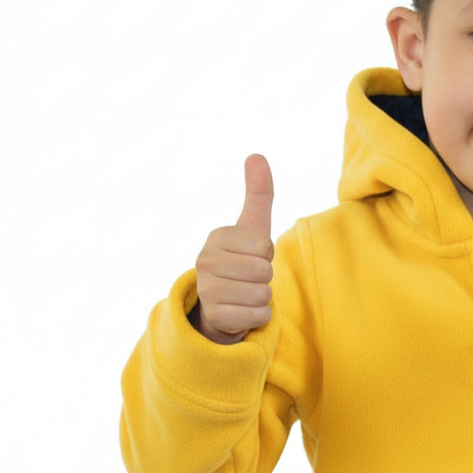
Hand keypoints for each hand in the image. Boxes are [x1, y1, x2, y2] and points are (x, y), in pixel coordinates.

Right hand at [193, 154, 274, 344]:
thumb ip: (258, 194)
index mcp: (217, 237)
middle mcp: (205, 262)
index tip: (252, 257)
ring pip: (262, 294)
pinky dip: (258, 317)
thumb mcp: (252, 228)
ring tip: (245, 294)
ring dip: (262, 298)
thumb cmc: (242, 261)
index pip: (265, 246)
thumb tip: (256, 155)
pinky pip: (258, 316)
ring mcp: (207, 291)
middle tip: (249, 278)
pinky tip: (242, 311)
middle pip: (264, 271)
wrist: (220, 305)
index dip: (267, 255)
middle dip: (265, 278)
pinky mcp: (215, 317)